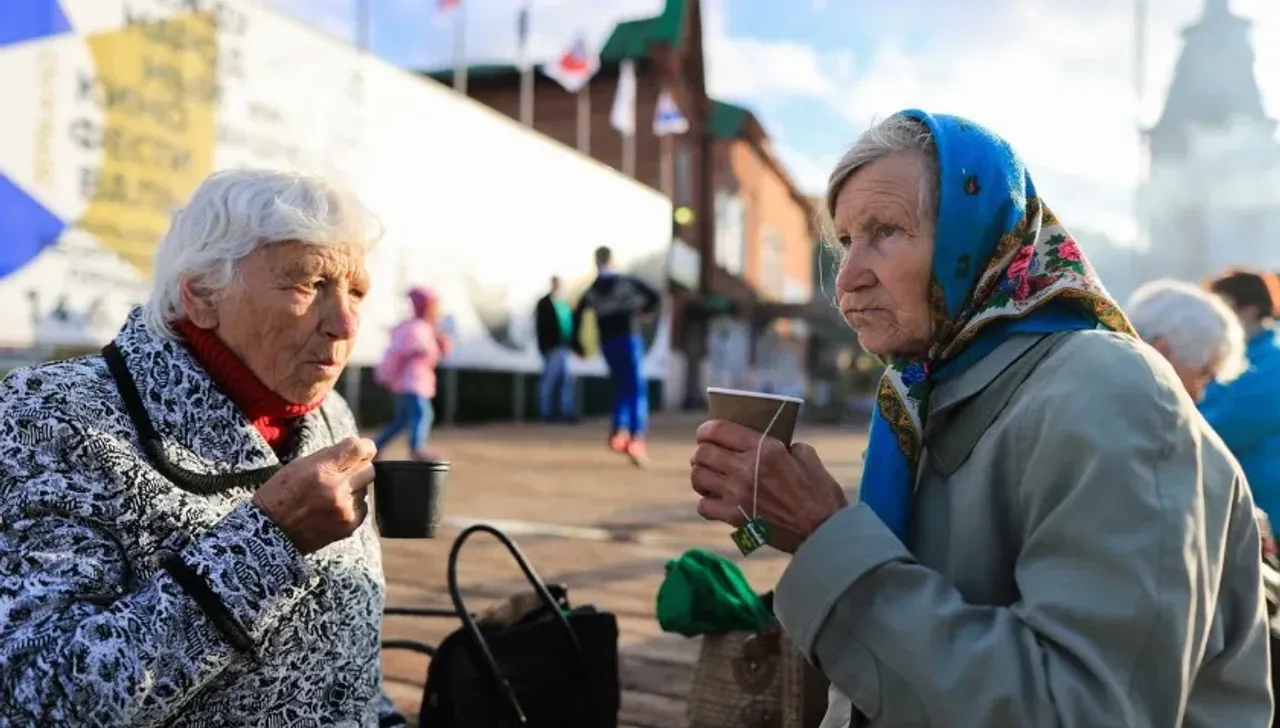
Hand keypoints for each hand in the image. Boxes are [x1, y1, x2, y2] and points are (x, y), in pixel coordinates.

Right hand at [252, 436, 376, 553]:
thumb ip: (329, 456)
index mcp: (321, 470)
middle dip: (358, 468)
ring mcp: (345, 509)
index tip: (362, 450)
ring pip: (365, 489)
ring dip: (353, 489)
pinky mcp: (350, 525)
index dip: (364, 447)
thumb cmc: (281, 495)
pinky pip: (363, 507)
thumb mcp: (298, 466)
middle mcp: (336, 489)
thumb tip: (356, 449)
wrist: (270, 533)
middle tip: (343, 473)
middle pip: (369, 469)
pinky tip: (333, 509)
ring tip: (331, 495)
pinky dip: (352, 506)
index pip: (359, 449)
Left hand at [690, 420, 846, 553]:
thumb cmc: (820, 494)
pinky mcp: (735, 518)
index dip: (706, 429)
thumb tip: (767, 443)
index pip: (719, 430)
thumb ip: (784, 444)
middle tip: (709, 455)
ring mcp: (738, 495)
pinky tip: (717, 500)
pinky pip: (704, 506)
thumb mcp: (807, 456)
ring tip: (710, 476)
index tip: (706, 433)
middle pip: (703, 453)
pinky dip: (707, 502)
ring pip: (699, 477)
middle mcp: (745, 469)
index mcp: (764, 449)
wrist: (823, 532)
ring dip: (701, 475)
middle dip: (702, 451)